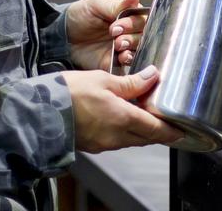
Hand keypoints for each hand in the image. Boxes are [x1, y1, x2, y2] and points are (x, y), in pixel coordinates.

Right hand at [63, 66, 183, 152]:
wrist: (40, 111)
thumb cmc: (70, 93)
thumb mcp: (104, 80)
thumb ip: (131, 82)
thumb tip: (152, 76)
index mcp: (123, 119)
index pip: (156, 130)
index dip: (171, 131)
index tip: (181, 130)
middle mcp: (116, 136)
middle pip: (146, 138)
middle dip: (157, 132)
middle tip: (166, 122)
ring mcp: (103, 144)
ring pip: (131, 140)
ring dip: (140, 131)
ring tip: (143, 115)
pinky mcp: (92, 145)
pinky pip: (115, 141)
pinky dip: (123, 132)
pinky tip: (120, 119)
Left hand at [66, 0, 145, 70]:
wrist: (63, 37)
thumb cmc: (80, 15)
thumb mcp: (97, 5)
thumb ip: (117, 5)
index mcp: (126, 14)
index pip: (141, 17)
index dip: (133, 21)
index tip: (117, 23)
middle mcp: (128, 31)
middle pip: (143, 33)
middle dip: (132, 34)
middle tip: (114, 34)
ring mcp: (123, 47)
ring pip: (139, 48)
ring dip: (131, 46)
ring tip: (118, 45)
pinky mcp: (117, 61)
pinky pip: (130, 63)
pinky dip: (128, 60)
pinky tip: (121, 56)